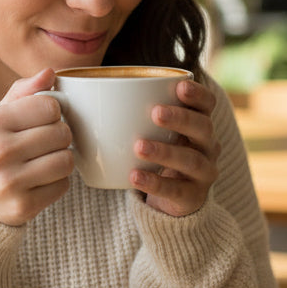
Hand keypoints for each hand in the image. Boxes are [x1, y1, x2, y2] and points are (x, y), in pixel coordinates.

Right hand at [0, 69, 73, 225]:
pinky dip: (57, 183)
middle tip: (43, 145)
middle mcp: (0, 151)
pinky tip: (39, 182)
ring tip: (44, 162)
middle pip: (62, 132)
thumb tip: (50, 73)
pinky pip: (63, 186)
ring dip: (61, 160)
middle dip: (58, 137)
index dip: (52, 113)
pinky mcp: (24, 206)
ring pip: (67, 160)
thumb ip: (22, 93)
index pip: (49, 105)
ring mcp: (12, 181)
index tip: (41, 121)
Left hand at [131, 79, 220, 216]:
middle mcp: (207, 146)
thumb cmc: (158, 153)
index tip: (179, 86)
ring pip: (191, 160)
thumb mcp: (152, 131)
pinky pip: (176, 190)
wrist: (170, 201)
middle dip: (181, 118)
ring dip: (165, 151)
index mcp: (198, 123)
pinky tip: (134, 176)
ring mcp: (204, 173)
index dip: (198, 94)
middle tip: (155, 112)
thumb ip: (132, 111)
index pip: (207, 104)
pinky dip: (155, 183)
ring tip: (139, 146)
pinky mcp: (193, 198)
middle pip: (203, 128)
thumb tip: (79, 89)